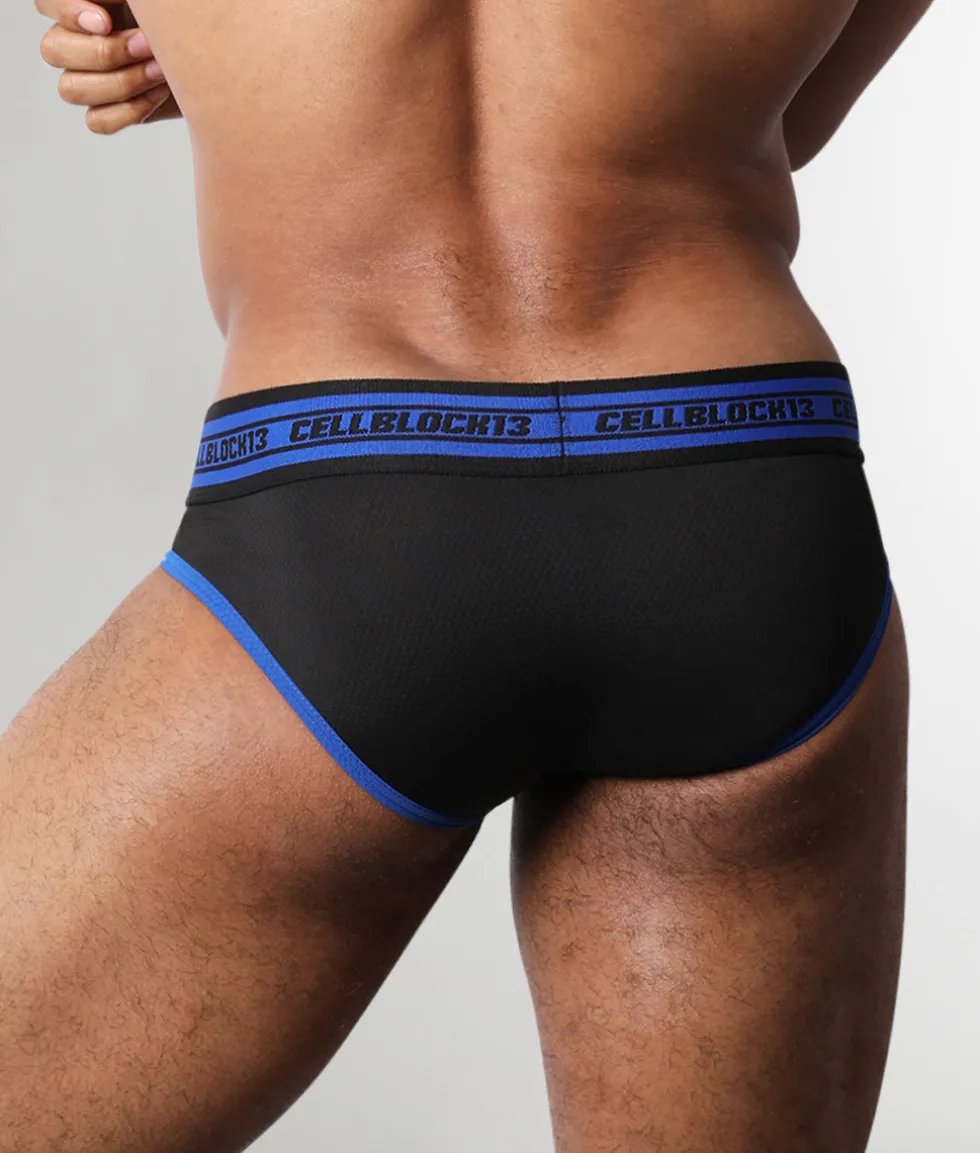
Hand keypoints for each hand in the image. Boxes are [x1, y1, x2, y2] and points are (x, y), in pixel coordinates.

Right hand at [37, 0, 181, 134]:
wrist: (215, 61)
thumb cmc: (184, 20)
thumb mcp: (150, 3)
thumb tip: (98, 9)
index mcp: (80, 7)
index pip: (46, 3)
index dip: (67, 13)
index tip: (104, 21)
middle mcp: (76, 42)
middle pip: (54, 51)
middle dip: (106, 52)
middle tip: (149, 46)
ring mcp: (88, 80)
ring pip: (71, 89)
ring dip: (120, 83)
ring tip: (161, 72)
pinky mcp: (109, 112)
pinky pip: (97, 121)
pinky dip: (129, 111)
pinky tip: (159, 94)